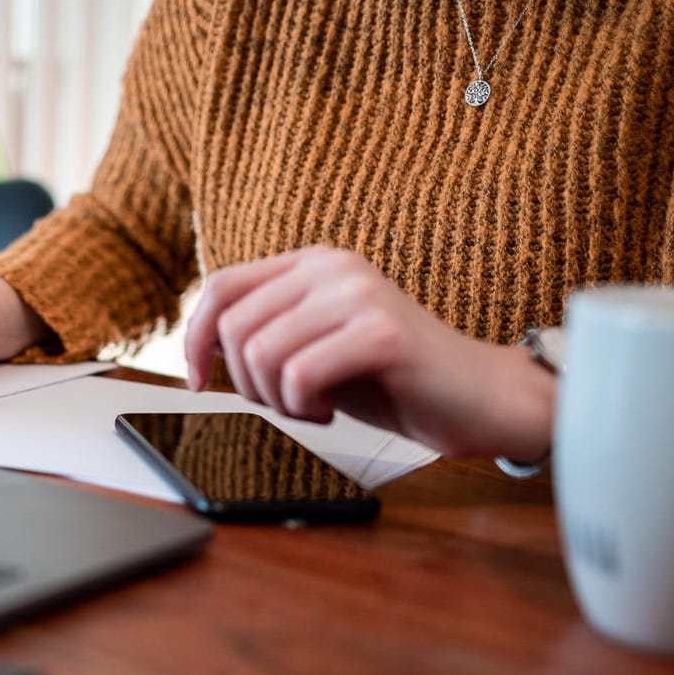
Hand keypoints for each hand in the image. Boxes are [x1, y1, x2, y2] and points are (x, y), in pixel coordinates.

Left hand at [184, 245, 553, 458]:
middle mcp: (333, 267)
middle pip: (235, 329)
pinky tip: (334, 410)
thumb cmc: (391, 379)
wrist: (479, 399)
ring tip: (317, 405)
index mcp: (312, 264)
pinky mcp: (381, 333)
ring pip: (262, 355)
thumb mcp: (314, 347)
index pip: (220, 289)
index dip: (194, 340)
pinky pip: (300, 376)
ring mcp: (359, 295)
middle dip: (247, 384)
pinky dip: (305, 408)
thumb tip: (198, 347)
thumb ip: (264, 333)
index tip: (199, 382)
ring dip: (278, 400)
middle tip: (290, 402)